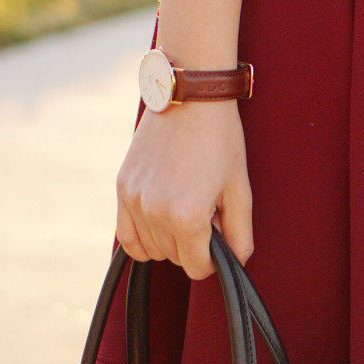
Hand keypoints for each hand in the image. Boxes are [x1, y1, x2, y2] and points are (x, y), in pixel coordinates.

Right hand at [116, 100, 252, 279]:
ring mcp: (134, 200)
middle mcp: (155, 213)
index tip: (219, 234)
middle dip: (193, 244)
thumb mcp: (239, 188)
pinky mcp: (122, 187)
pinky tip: (158, 222)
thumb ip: (240, 235)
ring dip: (169, 240)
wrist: (189, 96)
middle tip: (206, 211)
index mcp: (187, 217)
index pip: (197, 267)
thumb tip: (234, 263)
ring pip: (151, 249)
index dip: (213, 258)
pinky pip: (126, 235)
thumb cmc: (220, 139)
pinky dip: (142, 238)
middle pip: (174, 258)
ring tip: (185, 206)